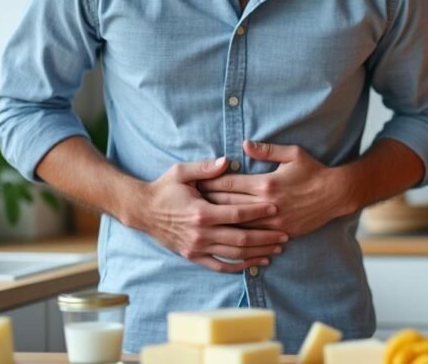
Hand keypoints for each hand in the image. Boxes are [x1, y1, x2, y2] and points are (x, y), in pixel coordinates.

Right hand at [133, 157, 288, 272]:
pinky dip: (239, 266)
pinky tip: (255, 262)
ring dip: (257, 252)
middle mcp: (200, 233)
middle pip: (241, 238)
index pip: (237, 214)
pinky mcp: (193, 256)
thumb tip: (227, 161)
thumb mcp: (182, 172)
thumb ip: (206, 167)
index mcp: (201, 212)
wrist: (142, 211)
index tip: (277, 208)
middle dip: (266, 237)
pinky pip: (220, 266)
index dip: (259, 211)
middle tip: (285, 234)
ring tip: (276, 249)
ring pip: (234, 254)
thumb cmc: (164, 188)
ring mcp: (197, 248)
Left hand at [198, 140, 351, 237]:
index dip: (210, 183)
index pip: (230, 184)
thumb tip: (244, 144)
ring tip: (202, 221)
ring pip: (239, 225)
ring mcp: (275, 222)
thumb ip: (267, 150)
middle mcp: (268, 204)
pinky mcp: (282, 233)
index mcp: (267, 183)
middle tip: (190, 203)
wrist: (337, 195)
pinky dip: (240, 237)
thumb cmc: (314, 171)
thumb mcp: (293, 154)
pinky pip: (256, 238)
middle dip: (208, 203)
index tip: (195, 183)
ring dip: (220, 223)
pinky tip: (227, 237)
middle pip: (229, 205)